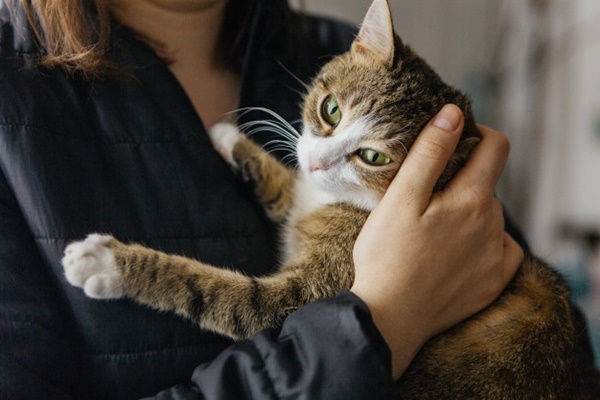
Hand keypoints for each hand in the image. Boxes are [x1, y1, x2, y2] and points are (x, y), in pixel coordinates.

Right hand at [350, 104, 522, 378]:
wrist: (390, 317)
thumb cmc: (386, 255)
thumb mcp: (400, 198)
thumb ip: (429, 153)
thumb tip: (453, 114)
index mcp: (472, 199)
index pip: (496, 147)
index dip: (477, 134)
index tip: (453, 140)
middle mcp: (493, 225)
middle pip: (487, 184)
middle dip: (463, 179)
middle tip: (426, 195)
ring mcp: (496, 256)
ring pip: (489, 216)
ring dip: (468, 211)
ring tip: (432, 229)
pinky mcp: (493, 281)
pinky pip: (500, 248)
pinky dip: (483, 242)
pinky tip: (455, 252)